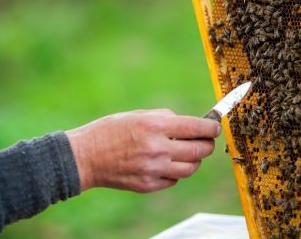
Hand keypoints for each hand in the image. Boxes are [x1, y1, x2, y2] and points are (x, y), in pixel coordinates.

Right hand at [66, 109, 219, 192]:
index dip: (211, 127)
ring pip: (190, 168)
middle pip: (199, 150)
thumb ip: (164, 118)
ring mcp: (154, 169)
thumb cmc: (109, 131)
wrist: (85, 157)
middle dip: (207, 144)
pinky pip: (174, 180)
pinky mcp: (149, 185)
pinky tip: (166, 164)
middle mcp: (158, 148)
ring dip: (194, 160)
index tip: (215, 126)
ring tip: (187, 153)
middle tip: (206, 140)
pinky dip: (175, 173)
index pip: (197, 127)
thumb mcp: (137, 114)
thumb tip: (188, 125)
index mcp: (155, 125)